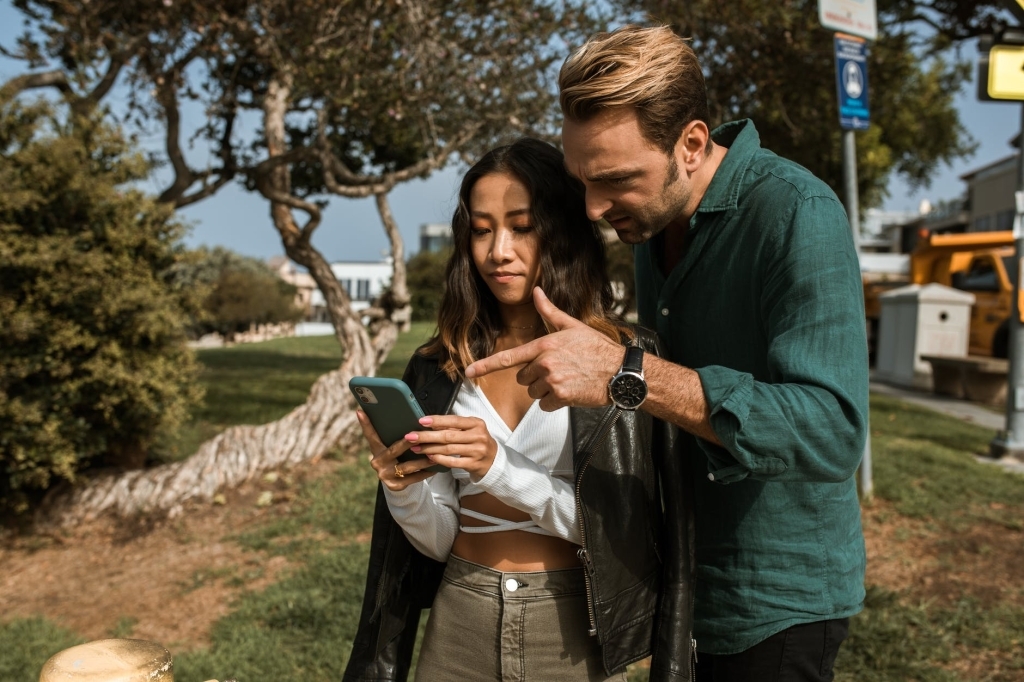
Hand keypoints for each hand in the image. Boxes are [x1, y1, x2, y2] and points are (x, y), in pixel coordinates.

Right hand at [356, 410, 436, 490]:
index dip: (365, 423)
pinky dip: (425, 473)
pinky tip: (435, 468)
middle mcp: (378, 463)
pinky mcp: (395, 485)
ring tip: (434, 455)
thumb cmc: (396, 458)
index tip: (360, 411)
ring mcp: (385, 475)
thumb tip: (402, 415)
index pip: (370, 435)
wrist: (395, 481)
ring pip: (407, 467)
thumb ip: (392, 436)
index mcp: (376, 450)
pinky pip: (413, 478)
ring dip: (423, 461)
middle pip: (394, 450)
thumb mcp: (391, 448)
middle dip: (409, 443)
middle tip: (420, 437)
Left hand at [406, 415, 497, 478]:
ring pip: (448, 449)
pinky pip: (452, 462)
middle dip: (427, 436)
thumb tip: (430, 424)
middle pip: (448, 436)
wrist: (494, 460)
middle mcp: (478, 436)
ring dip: (429, 448)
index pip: (454, 420)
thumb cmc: (477, 442)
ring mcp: (477, 451)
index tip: (421, 421)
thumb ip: (454, 427)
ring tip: (416, 447)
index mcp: (477, 423)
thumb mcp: (471, 430)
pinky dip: (439, 459)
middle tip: (411, 436)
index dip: (437, 420)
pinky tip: (429, 457)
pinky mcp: (474, 464)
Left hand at [465, 287, 623, 410]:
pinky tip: (571, 392)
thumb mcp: (572, 326)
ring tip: (568, 380)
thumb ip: (549, 312)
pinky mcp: (562, 396)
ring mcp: (553, 380)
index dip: (485, 366)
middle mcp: (545, 362)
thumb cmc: (596, 348)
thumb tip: (537, 291)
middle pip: (523, 378)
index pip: (509, 357)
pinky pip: (545, 405)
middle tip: (559, 371)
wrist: (619, 371)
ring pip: (534, 393)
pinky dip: (556, 403)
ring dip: (546, 391)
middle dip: (536, 377)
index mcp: (544, 345)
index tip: (468, 373)